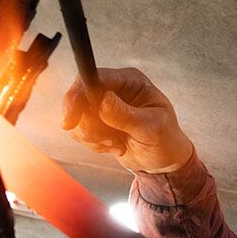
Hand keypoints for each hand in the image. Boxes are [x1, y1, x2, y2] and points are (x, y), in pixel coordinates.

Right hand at [61, 67, 194, 173]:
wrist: (163, 159)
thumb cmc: (165, 140)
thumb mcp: (151, 128)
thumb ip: (126, 116)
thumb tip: (102, 100)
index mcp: (130, 80)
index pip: (94, 78)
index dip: (78, 96)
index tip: (71, 119)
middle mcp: (114, 88)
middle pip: (78, 97)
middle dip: (87, 125)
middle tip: (107, 141)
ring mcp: (103, 105)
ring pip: (77, 117)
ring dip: (93, 137)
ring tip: (117, 145)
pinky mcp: (96, 121)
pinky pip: (79, 131)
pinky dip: (93, 144)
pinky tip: (114, 147)